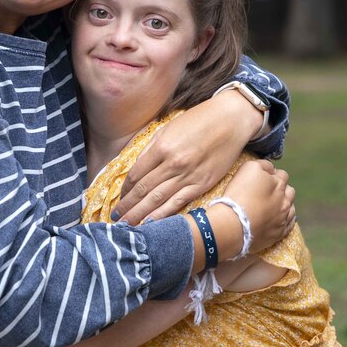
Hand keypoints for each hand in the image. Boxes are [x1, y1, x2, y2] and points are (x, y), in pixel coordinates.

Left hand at [114, 90, 262, 223]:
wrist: (231, 120)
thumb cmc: (198, 121)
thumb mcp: (168, 128)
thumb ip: (150, 149)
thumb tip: (135, 168)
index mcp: (162, 147)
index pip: (136, 175)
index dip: (125, 189)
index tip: (119, 198)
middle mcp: (173, 164)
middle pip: (144, 190)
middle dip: (128, 206)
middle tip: (116, 218)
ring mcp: (188, 176)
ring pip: (158, 200)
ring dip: (140, 214)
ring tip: (128, 225)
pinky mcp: (202, 184)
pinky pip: (179, 203)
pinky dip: (164, 214)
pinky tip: (152, 223)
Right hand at [224, 159, 295, 253]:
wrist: (234, 224)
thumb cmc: (239, 194)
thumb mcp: (249, 168)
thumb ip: (263, 164)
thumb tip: (270, 168)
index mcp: (279, 184)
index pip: (282, 174)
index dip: (273, 175)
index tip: (262, 179)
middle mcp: (285, 200)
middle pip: (289, 191)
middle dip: (281, 189)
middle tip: (267, 193)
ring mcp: (283, 218)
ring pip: (291, 209)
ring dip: (285, 205)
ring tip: (273, 207)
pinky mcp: (279, 234)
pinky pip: (289, 226)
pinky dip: (285, 221)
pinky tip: (278, 220)